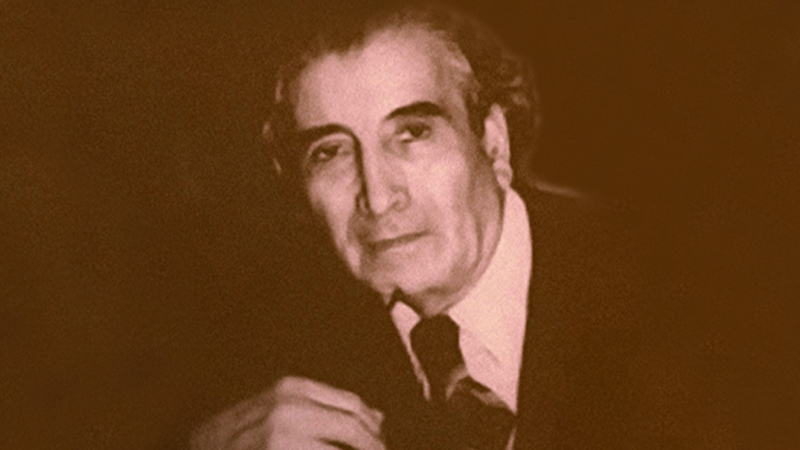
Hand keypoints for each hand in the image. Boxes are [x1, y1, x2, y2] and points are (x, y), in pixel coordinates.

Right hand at [191, 376, 385, 449]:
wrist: (194, 447)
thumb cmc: (236, 435)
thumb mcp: (277, 410)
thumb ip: (322, 408)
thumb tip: (378, 417)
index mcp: (291, 390)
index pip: (353, 406)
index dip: (373, 427)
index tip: (382, 440)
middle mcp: (289, 410)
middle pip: (356, 428)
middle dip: (375, 444)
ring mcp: (283, 438)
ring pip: (346, 447)